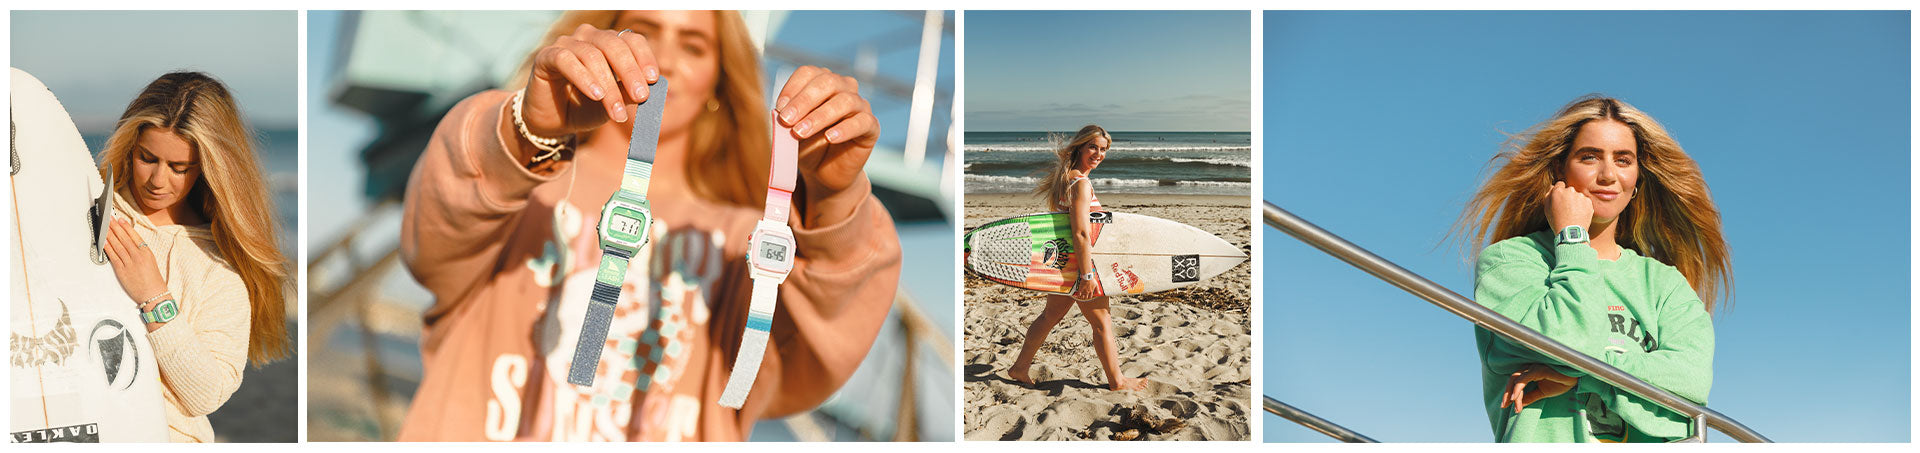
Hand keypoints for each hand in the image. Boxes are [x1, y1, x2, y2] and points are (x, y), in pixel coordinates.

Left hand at [102, 218, 167, 309]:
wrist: (154, 295)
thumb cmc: (153, 280)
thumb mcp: (151, 262)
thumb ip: (140, 252)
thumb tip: (129, 243)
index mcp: (146, 253)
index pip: (134, 236)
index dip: (125, 227)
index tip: (120, 220)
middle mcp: (137, 256)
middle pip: (124, 238)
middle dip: (115, 227)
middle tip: (108, 219)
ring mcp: (129, 263)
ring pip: (117, 245)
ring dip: (110, 235)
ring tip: (104, 227)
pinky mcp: (121, 271)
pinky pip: (113, 256)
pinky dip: (107, 248)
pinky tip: (104, 241)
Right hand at [522, 24, 659, 136]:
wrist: (554, 122)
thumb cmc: (586, 107)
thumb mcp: (613, 103)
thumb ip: (629, 94)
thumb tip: (649, 90)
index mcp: (609, 43)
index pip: (631, 40)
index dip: (644, 57)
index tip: (653, 80)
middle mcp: (589, 37)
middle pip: (614, 45)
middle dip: (630, 72)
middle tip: (641, 97)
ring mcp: (567, 43)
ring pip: (593, 56)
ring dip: (609, 86)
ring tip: (617, 111)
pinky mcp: (546, 56)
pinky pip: (567, 60)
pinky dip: (584, 78)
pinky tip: (596, 95)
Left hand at [775, 66, 879, 198]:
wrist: (823, 171)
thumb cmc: (807, 144)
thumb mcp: (791, 130)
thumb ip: (787, 119)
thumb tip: (782, 111)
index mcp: (822, 82)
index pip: (809, 73)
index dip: (793, 88)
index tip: (779, 108)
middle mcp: (844, 88)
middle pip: (827, 82)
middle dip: (804, 101)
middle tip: (786, 120)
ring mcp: (860, 106)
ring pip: (845, 101)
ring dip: (820, 116)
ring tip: (801, 132)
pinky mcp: (871, 126)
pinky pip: (863, 122)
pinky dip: (845, 129)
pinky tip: (830, 138)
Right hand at [1070, 271, 1102, 300]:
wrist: (1087, 277)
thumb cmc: (1092, 280)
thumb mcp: (1096, 285)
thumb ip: (1097, 290)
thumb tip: (1100, 294)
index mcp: (1091, 291)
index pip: (1090, 296)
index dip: (1089, 297)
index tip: (1089, 297)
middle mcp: (1087, 291)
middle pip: (1086, 297)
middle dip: (1085, 297)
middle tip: (1085, 297)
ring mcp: (1084, 290)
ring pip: (1082, 296)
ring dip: (1082, 297)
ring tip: (1081, 297)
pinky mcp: (1080, 288)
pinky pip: (1079, 293)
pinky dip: (1078, 295)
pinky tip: (1078, 295)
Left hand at [1501, 363, 1577, 412]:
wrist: (1576, 378)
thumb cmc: (1561, 382)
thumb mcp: (1543, 392)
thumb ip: (1530, 396)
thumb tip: (1519, 404)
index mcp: (1529, 373)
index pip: (1515, 383)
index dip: (1509, 394)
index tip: (1506, 406)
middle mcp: (1529, 368)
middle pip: (1512, 379)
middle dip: (1506, 394)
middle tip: (1503, 406)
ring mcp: (1533, 368)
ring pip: (1516, 379)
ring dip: (1512, 394)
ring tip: (1512, 406)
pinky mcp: (1538, 369)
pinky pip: (1524, 379)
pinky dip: (1518, 388)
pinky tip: (1515, 398)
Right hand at [1547, 181, 1592, 231]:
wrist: (1571, 231)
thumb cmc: (1556, 221)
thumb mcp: (1547, 209)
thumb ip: (1548, 195)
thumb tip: (1552, 187)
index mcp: (1558, 191)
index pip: (1560, 184)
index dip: (1560, 192)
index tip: (1560, 199)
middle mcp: (1570, 191)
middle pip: (1569, 190)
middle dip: (1568, 196)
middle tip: (1566, 208)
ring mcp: (1580, 196)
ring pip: (1578, 196)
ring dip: (1576, 202)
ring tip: (1573, 213)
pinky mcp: (1588, 202)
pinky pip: (1585, 202)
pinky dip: (1583, 206)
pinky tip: (1579, 215)